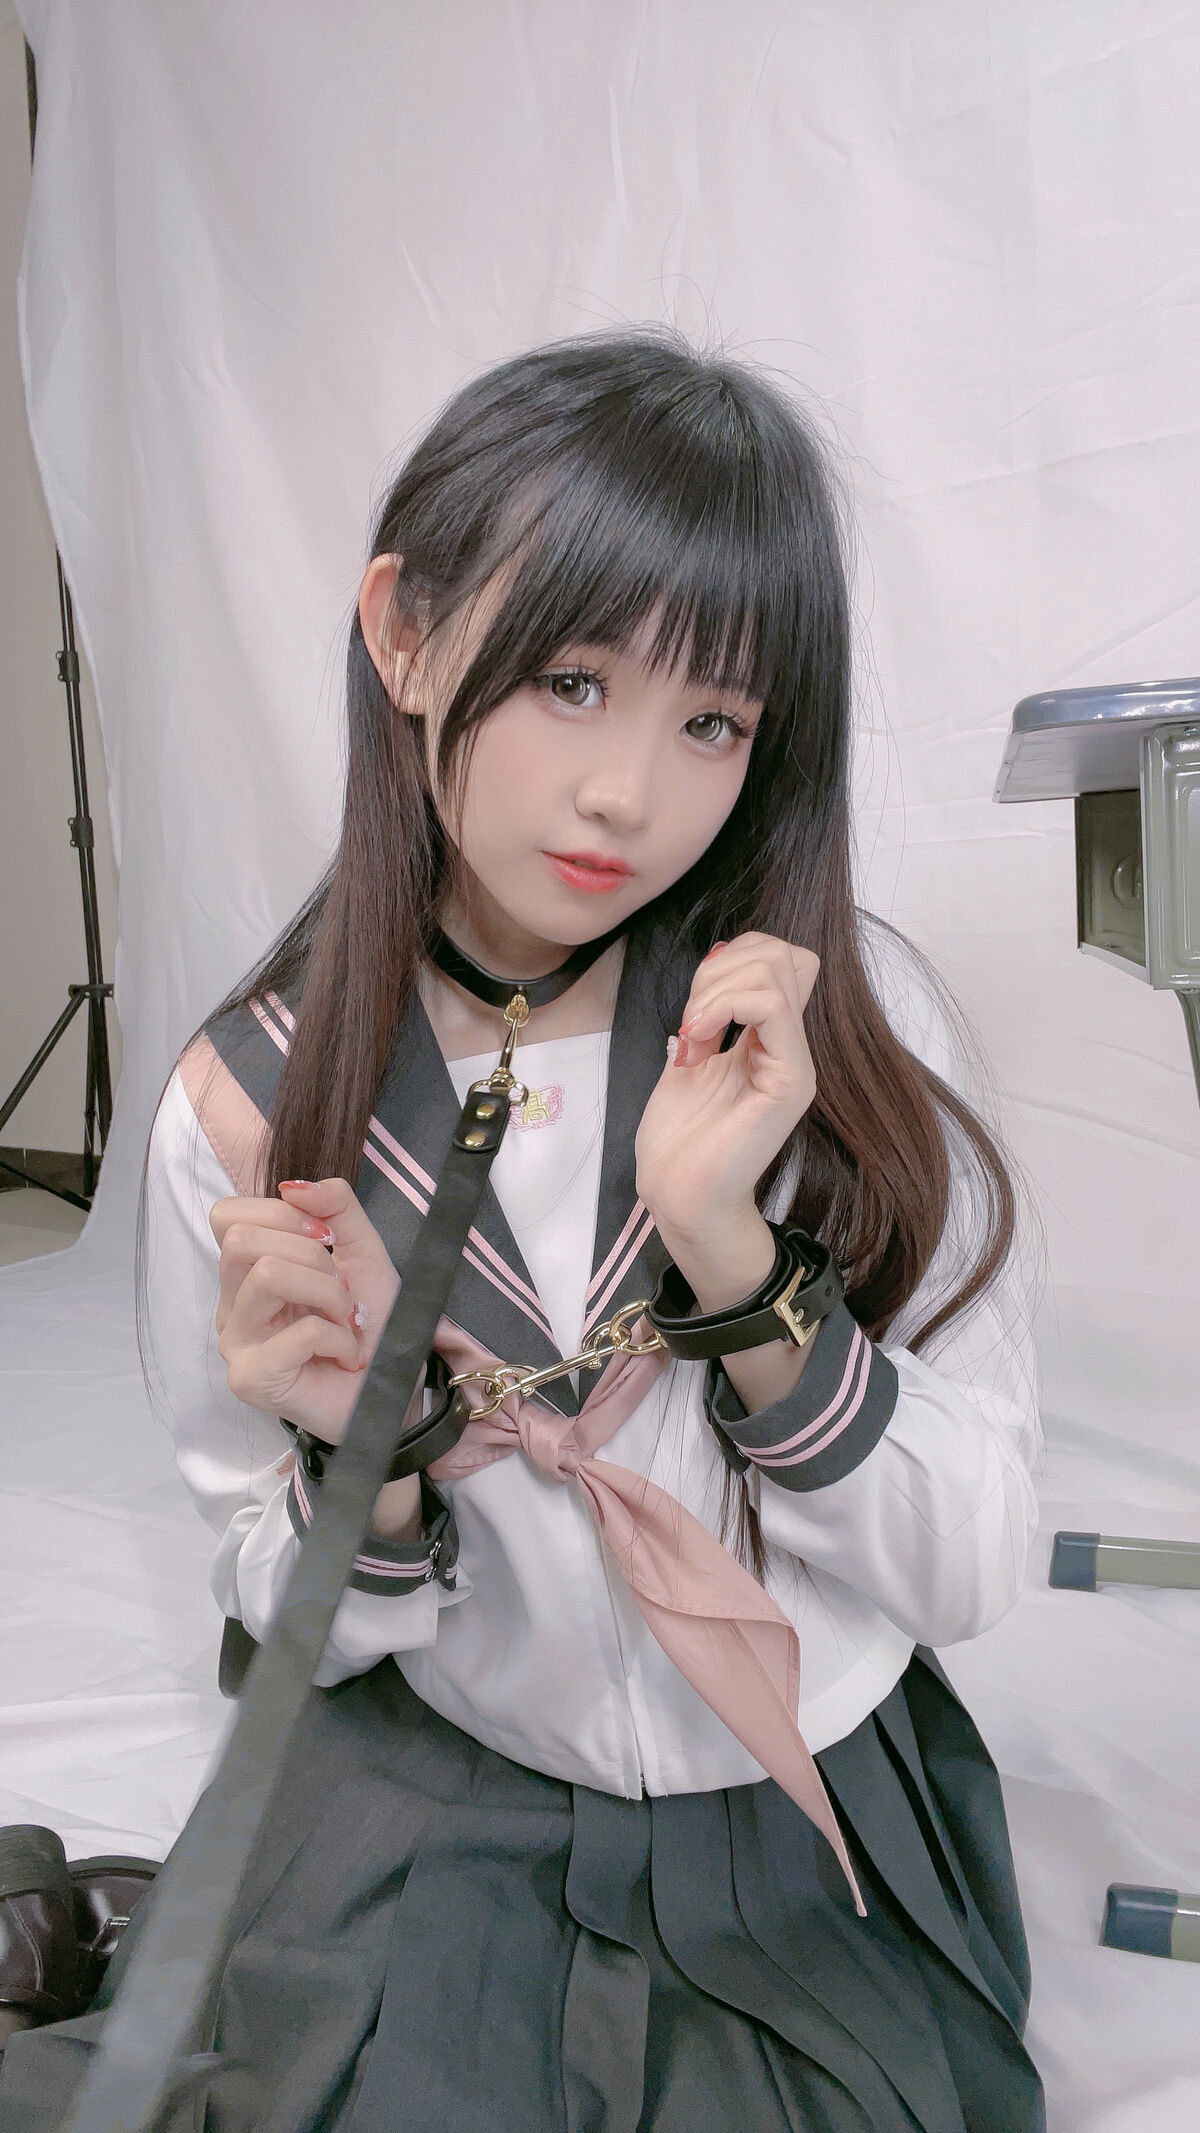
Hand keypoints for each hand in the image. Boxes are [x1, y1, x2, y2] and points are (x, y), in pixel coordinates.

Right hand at [210, 1177, 402, 1444]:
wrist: (392, 1391)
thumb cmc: (373, 1326)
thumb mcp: (364, 1252)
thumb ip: (337, 1208)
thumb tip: (294, 1186)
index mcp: (248, 1271)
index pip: (227, 1215)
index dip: (281, 1215)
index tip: (327, 1241)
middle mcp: (232, 1304)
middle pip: (243, 1241)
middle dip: (311, 1256)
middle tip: (341, 1292)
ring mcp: (235, 1343)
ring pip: (267, 1275)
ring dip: (329, 1295)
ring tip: (347, 1323)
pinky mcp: (251, 1378)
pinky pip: (299, 1331)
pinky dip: (338, 1337)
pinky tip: (346, 1355)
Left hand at [634, 932, 819, 1250]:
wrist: (679, 1196)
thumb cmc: (680, 1140)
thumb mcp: (688, 1057)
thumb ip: (707, 1016)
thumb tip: (715, 966)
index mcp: (768, 1039)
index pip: (779, 960)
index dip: (733, 958)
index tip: (692, 1005)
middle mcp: (789, 1046)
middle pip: (782, 954)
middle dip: (721, 968)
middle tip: (689, 1018)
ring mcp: (795, 1062)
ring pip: (776, 969)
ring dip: (716, 988)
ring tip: (690, 1033)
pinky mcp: (790, 1081)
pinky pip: (773, 1007)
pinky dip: (725, 1005)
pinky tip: (697, 1041)